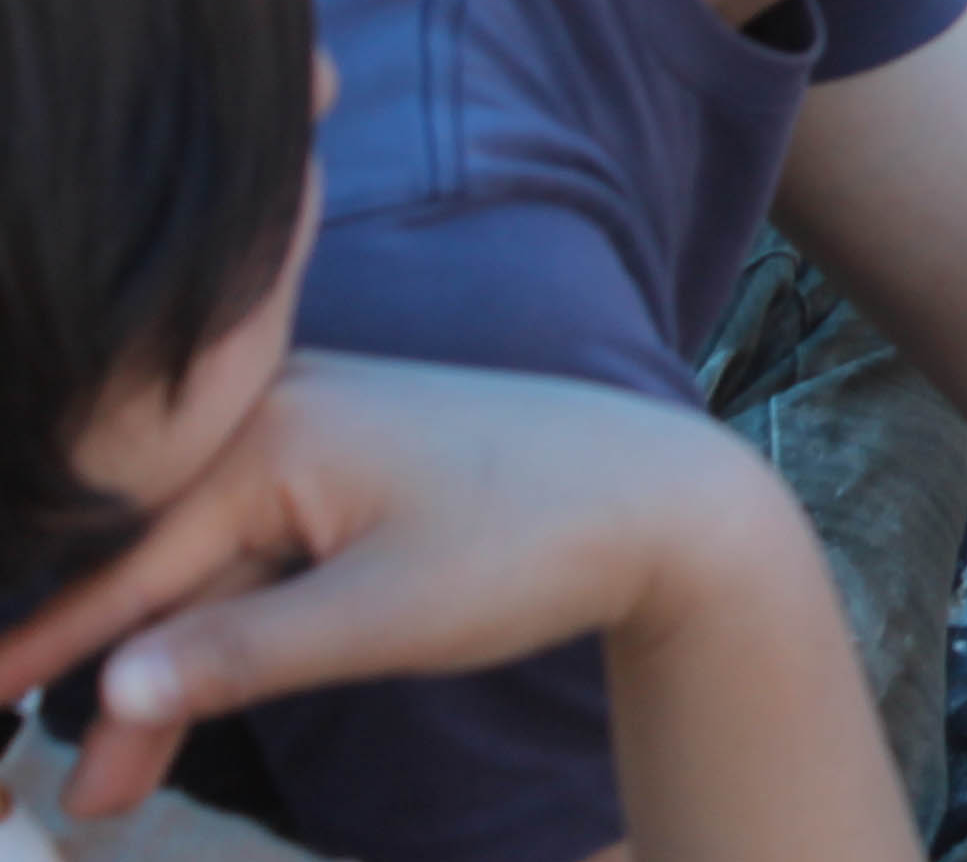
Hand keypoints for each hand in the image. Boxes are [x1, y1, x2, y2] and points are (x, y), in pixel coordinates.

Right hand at [0, 353, 828, 820]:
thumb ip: (241, 652)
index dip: (40, 645)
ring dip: (159, 674)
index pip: (123, 560)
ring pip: (204, 571)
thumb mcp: (382, 616)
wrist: (666, 499)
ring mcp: (316, 434)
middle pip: (153, 566)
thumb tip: (111, 693)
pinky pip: (256, 554)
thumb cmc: (534, 542)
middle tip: (60, 790)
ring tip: (106, 791)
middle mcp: (279, 413)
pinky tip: (179, 704)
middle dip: (98, 681)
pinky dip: (221, 630)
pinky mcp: (350, 466)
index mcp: (273, 434)